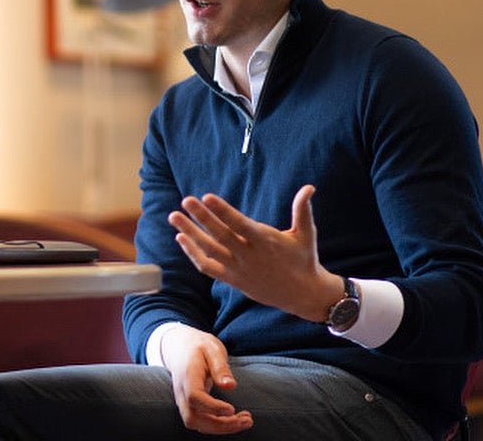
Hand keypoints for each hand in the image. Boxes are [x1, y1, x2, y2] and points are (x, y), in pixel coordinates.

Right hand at [160, 324, 253, 434]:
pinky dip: (219, 425)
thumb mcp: (212, 349)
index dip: (212, 407)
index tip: (232, 409)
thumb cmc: (199, 346)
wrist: (180, 346)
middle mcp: (182, 392)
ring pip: (197, 424)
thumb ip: (220, 367)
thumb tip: (230, 386)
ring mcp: (184, 401)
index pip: (194, 397)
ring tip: (246, 420)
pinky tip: (237, 419)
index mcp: (187, 375)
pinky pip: (202, 422)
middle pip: (193, 418)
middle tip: (246, 420)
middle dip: (219, 425)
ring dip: (222, 427)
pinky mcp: (191, 406)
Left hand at [168, 185, 342, 322]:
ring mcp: (239, 269)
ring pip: (209, 250)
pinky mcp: (233, 279)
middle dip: (201, 217)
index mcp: (266, 241)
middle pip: (220, 235)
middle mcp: (250, 255)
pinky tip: (181, 239)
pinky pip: (208, 267)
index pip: (239, 224)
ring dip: (190, 233)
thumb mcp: (306, 234)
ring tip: (174, 216)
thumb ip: (302, 210)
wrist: (303, 294)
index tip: (206, 197)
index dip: (223, 211)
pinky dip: (193, 254)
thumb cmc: (304, 259)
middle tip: (185, 200)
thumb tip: (309, 187)